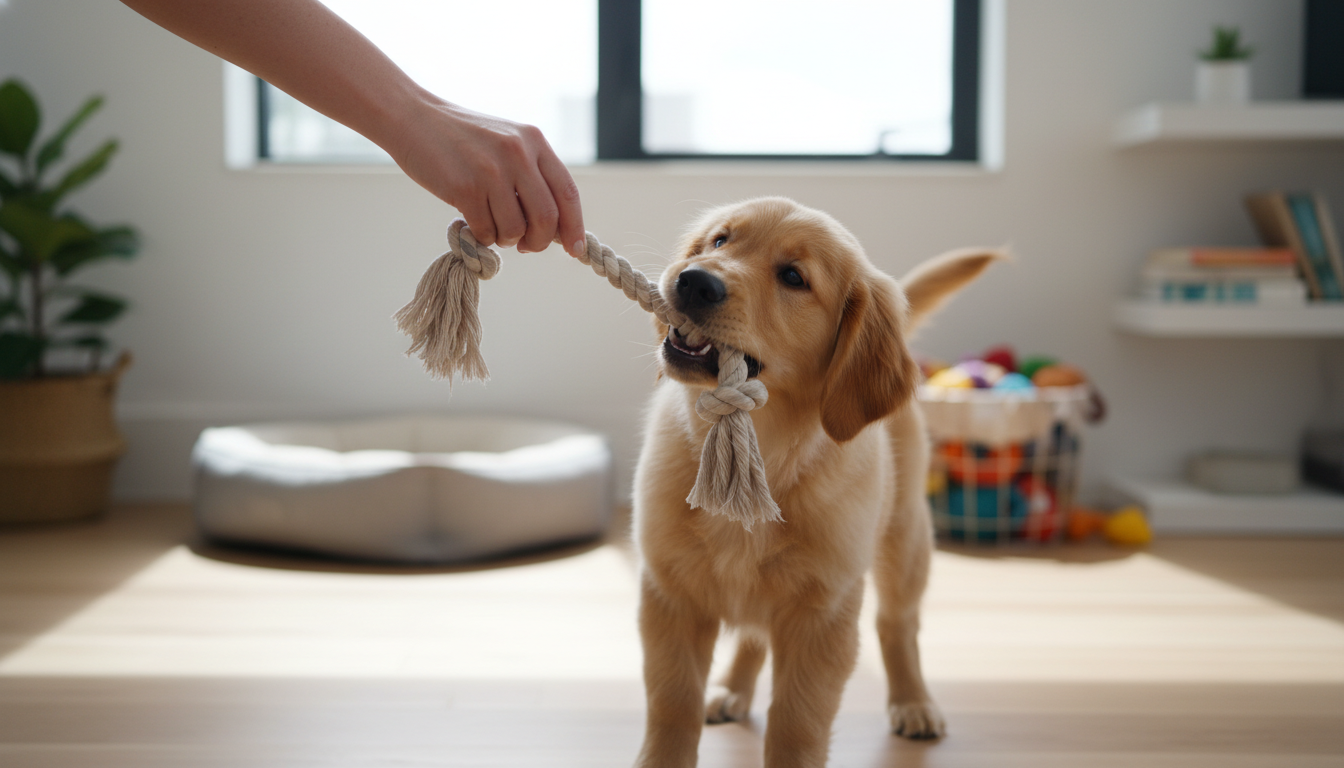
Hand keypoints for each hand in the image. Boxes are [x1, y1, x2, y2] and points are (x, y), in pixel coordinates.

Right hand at [389, 96, 585, 257]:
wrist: (412, 117)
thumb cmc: (461, 138)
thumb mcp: (506, 142)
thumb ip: (531, 174)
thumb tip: (555, 226)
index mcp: (534, 141)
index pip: (567, 192)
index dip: (574, 225)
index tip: (574, 248)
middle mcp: (518, 153)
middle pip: (547, 218)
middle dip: (538, 242)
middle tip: (525, 246)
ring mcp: (491, 171)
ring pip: (516, 229)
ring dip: (506, 239)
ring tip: (492, 227)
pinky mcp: (465, 188)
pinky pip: (487, 231)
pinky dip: (482, 237)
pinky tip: (471, 223)